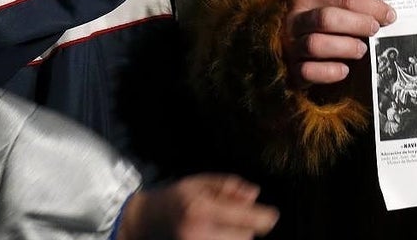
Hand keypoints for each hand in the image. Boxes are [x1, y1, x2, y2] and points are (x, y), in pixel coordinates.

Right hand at [118, 174, 278, 239]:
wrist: (144, 222)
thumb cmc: (174, 197)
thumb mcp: (199, 183)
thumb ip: (228, 186)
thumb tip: (255, 195)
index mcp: (202, 209)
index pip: (245, 218)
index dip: (264, 217)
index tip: (273, 216)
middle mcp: (200, 233)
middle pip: (245, 237)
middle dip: (246, 227)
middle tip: (234, 217)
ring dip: (236, 237)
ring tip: (220, 226)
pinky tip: (216, 233)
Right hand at [284, 0, 395, 85]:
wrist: (292, 48)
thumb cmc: (322, 27)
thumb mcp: (332, 9)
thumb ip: (353, 9)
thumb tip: (387, 14)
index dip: (369, 6)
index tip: (389, 16)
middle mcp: (295, 21)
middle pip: (326, 19)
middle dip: (356, 24)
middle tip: (374, 30)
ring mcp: (291, 45)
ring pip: (315, 45)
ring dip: (344, 47)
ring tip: (361, 50)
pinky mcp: (292, 69)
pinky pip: (308, 71)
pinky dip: (329, 71)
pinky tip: (344, 70)